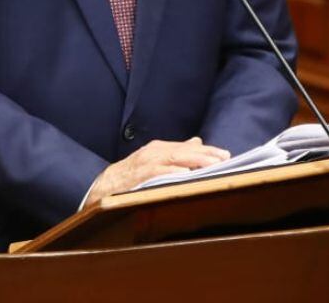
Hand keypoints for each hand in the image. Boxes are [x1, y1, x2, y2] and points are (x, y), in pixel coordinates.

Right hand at [84, 137, 229, 204]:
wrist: (103, 186)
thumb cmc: (132, 175)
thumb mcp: (155, 161)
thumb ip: (176, 152)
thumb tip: (197, 142)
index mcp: (159, 149)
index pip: (188, 147)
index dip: (207, 151)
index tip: (226, 155)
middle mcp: (153, 152)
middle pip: (183, 151)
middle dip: (205, 154)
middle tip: (224, 158)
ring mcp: (145, 163)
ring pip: (173, 159)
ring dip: (193, 161)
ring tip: (211, 165)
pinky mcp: (137, 176)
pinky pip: (157, 173)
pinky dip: (171, 172)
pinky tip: (185, 175)